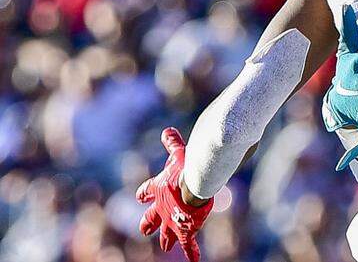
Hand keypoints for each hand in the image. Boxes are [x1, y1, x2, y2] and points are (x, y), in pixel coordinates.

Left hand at [136, 128, 213, 261]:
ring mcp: (173, 222)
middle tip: (144, 228)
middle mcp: (162, 209)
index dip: (143, 193)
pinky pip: (189, 246)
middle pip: (150, 220)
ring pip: (166, 235)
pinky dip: (192, 253)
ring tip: (166, 244)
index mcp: (158, 190)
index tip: (140, 195)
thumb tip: (167, 130)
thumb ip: (172, 143)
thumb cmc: (187, 167)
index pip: (145, 192)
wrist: (195, 184)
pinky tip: (194, 261)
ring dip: (167, 239)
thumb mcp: (178, 153)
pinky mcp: (186, 230)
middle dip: (148, 224)